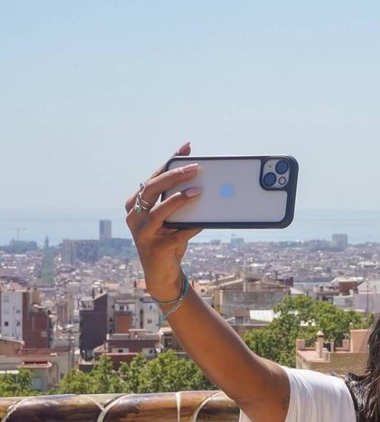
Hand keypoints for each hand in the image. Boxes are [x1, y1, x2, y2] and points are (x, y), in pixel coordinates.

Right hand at [124, 142, 202, 299]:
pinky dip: (191, 227)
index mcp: (136, 204)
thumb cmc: (169, 240)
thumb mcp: (172, 218)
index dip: (170, 161)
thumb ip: (178, 202)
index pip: (154, 176)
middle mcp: (134, 216)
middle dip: (173, 176)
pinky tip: (203, 221)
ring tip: (197, 191)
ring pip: (159, 211)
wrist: (163, 274)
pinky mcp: (154, 248)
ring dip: (178, 199)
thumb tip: (202, 182)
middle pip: (152, 189)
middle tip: (195, 168)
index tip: (186, 147)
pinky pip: (176, 234)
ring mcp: (142, 233)